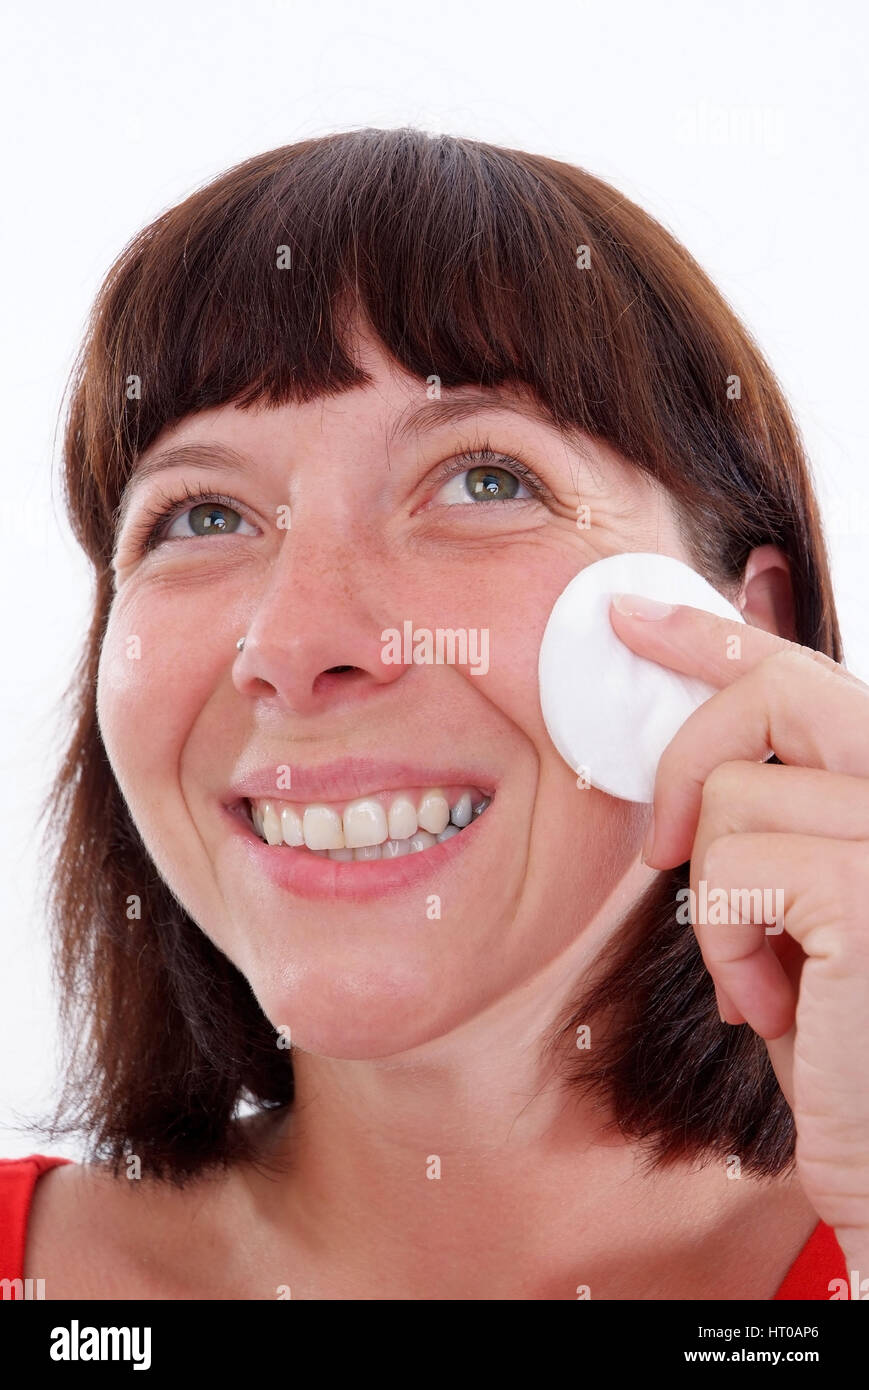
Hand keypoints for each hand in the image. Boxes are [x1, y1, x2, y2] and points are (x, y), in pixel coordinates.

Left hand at [609, 591, 868, 1270]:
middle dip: (693, 754)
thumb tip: (698, 755)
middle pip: (782, 691)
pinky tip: (776, 1008)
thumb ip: (781, 819)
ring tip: (770, 978)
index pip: (811, 677)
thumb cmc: (849, 1043)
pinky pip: (730, 870)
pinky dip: (726, 944)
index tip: (630, 614)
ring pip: (733, 800)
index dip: (718, 635)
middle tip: (663, 845)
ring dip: (719, 904)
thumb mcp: (805, 912)